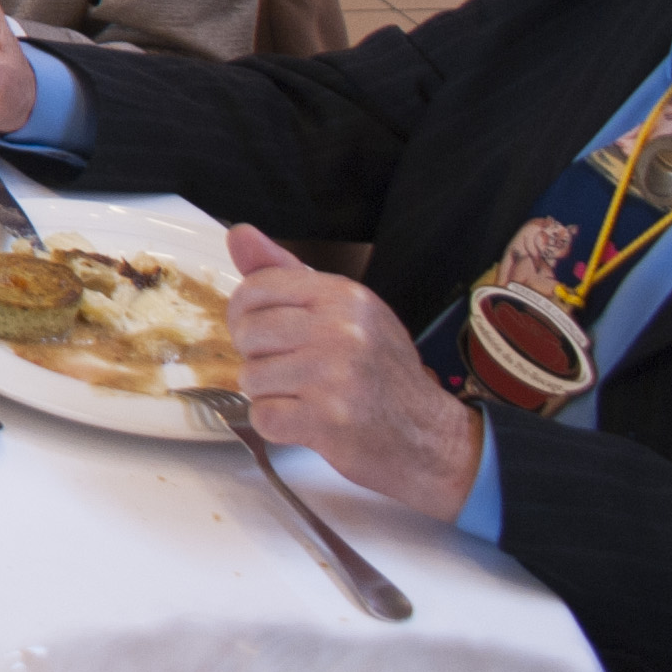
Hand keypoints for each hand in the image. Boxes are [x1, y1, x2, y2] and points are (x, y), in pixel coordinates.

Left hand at [225, 226, 485, 519]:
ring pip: (250, 378)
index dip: (247, 314)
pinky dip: (277, 425)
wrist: (431, 438)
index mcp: (344, 297)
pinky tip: (309, 421)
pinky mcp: (327, 422)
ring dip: (270, 393)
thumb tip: (239, 234)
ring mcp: (334, 377)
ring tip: (308, 396)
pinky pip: (263, 417)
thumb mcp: (346, 311)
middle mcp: (341, 331)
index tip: (266, 333)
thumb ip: (286, 273)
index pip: (255, 289)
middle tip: (296, 370)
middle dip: (259, 356)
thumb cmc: (382, 372)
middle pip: (247, 333)